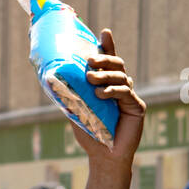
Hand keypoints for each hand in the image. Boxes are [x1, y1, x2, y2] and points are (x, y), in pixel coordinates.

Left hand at [81, 29, 146, 168]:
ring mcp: (130, 96)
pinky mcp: (137, 107)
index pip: (109, 62)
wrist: (104, 156)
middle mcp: (122, 87)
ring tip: (90, 79)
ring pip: (121, 76)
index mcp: (108, 85)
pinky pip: (126, 93)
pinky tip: (101, 94)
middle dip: (104, 59)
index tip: (104, 32)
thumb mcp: (77, 110)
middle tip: (89, 61)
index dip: (108, 46)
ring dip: (104, 75)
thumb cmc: (91, 133)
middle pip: (117, 65)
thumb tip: (51, 79)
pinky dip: (113, 91)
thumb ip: (72, 94)